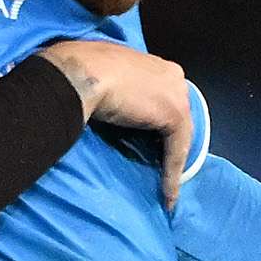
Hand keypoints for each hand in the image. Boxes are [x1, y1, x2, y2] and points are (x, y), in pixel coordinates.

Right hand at [38, 39, 196, 209]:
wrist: (80, 74)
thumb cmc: (80, 72)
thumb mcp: (105, 80)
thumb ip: (118, 91)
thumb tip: (109, 106)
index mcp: (154, 64)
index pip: (164, 98)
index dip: (158, 124)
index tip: (150, 145)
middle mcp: (172, 75)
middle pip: (177, 117)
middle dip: (170, 143)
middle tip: (160, 169)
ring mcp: (177, 94)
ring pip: (180, 136)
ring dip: (173, 164)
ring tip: (166, 189)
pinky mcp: (175, 115)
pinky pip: (177, 151)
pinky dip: (172, 175)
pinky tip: (167, 196)